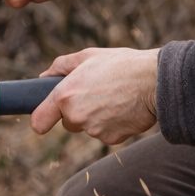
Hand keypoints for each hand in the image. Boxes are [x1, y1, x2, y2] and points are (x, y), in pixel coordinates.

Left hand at [32, 48, 158, 144]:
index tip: (45, 119)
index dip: (41, 120)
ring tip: (115, 97)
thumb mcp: (88, 56)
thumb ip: (61, 66)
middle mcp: (76, 116)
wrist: (156, 81)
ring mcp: (94, 130)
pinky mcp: (111, 139)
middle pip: (68, 123)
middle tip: (97, 93)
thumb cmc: (122, 65)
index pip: (39, 122)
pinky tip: (124, 108)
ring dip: (97, 117)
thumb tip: (43, 76)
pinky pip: (106, 134)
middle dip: (78, 112)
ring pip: (88, 128)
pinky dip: (113, 124)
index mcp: (65, 95)